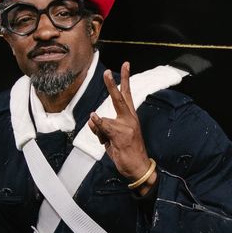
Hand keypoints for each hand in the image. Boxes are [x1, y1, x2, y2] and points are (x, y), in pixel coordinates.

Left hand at [86, 62, 150, 185]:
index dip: (126, 79)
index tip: (126, 64)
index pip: (128, 94)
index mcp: (130, 117)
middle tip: (106, 72)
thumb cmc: (127, 153)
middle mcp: (130, 119)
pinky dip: (97, 123)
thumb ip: (102, 128)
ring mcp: (125, 126)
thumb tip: (92, 119)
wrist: (139, 168)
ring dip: (101, 134)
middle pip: (120, 98)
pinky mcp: (120, 134)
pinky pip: (103, 126)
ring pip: (103, 121)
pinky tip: (94, 117)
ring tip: (111, 145)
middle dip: (112, 84)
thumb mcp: (112, 139)